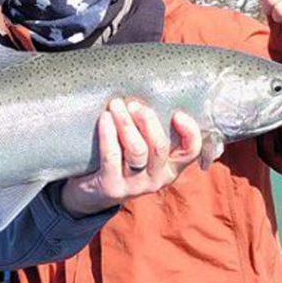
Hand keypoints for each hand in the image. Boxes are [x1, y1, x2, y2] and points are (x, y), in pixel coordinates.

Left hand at [61, 98, 201, 215]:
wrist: (90, 194)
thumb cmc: (119, 159)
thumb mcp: (142, 148)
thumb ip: (150, 129)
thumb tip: (152, 88)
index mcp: (170, 167)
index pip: (191, 151)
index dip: (190, 133)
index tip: (178, 113)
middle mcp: (157, 178)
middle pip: (160, 147)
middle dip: (148, 121)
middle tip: (135, 104)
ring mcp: (135, 186)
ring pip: (137, 151)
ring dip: (126, 124)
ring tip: (116, 106)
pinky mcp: (112, 188)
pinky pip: (111, 157)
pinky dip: (108, 135)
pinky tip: (104, 118)